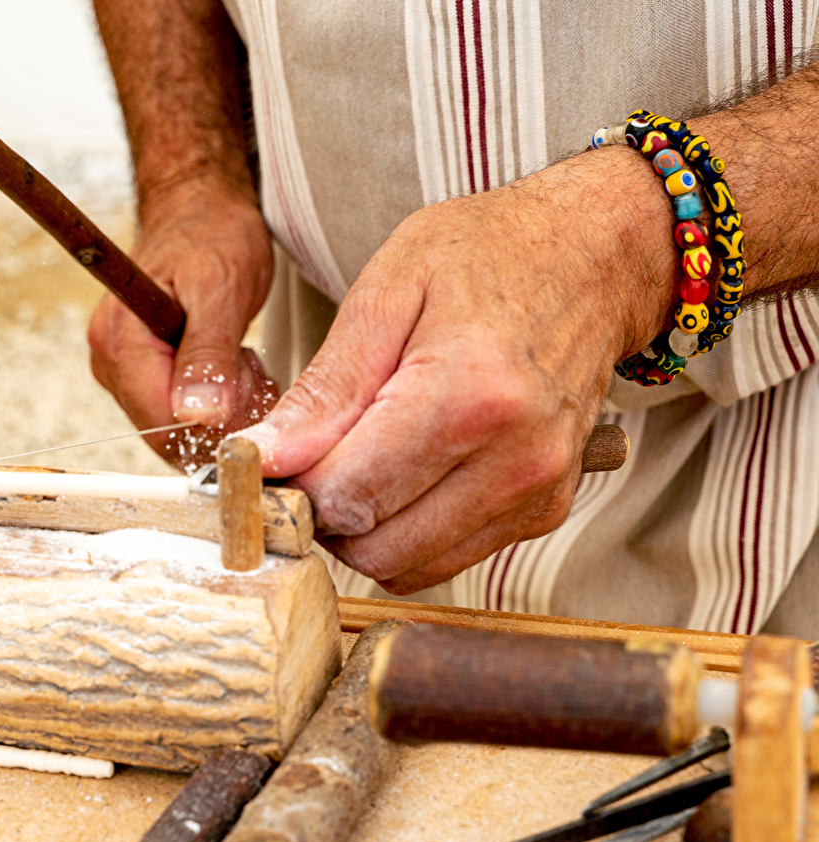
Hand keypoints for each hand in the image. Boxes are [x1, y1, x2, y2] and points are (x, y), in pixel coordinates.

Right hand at [88, 180, 279, 467]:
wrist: (200, 207)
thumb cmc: (212, 234)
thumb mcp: (221, 289)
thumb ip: (208, 354)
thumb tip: (198, 416)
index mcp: (120, 340)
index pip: (159, 423)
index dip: (211, 430)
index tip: (253, 400)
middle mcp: (109, 359)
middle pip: (165, 431)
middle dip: (219, 419)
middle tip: (254, 372)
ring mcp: (120, 367)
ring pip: (175, 425)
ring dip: (222, 409)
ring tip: (244, 360)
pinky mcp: (138, 370)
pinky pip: (176, 410)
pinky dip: (214, 401)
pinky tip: (232, 366)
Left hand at [237, 148, 675, 592]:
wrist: (596, 256)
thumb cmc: (488, 255)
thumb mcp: (386, 290)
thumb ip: (325, 387)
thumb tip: (265, 459)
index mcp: (470, 395)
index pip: (347, 495)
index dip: (290, 487)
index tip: (270, 458)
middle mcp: (515, 458)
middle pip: (373, 545)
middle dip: (324, 513)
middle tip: (313, 457)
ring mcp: (538, 493)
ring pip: (407, 566)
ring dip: (365, 529)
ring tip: (361, 457)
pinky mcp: (545, 512)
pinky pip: (446, 557)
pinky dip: (408, 529)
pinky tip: (405, 471)